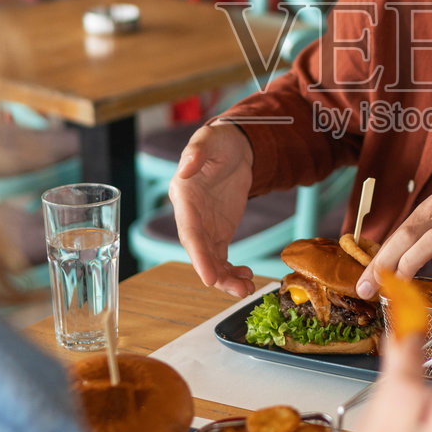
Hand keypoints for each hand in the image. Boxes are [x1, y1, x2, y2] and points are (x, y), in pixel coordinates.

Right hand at [168, 121, 256, 296]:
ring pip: (211, 260)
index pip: (189, 232)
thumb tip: (187, 167)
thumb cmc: (218, 141)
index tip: (207, 277)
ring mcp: (204, 227)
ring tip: (247, 289)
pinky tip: (247, 279)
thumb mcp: (209, 140)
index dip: (198, 256)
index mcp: (184, 197)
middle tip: (238, 291)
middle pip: (199, 252)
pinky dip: (232, 271)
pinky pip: (221, 257)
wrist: (233, 148)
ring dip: (226, 278)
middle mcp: (190, 217)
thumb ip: (197, 152)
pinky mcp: (217, 232)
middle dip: (216, 274)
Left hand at [354, 193, 431, 299]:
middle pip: (408, 234)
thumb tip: (394, 266)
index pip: (399, 232)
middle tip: (370, 289)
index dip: (379, 259)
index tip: (364, 283)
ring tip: (397, 285)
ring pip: (431, 239)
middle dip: (385, 263)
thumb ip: (424, 241)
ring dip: (410, 262)